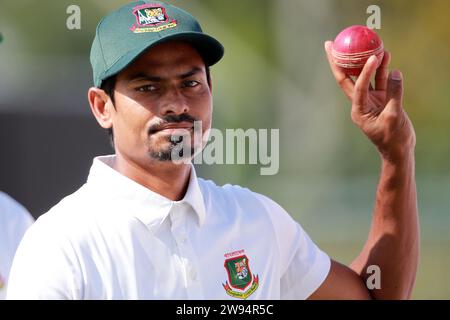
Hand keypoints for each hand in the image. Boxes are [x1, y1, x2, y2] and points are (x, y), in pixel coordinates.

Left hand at [324, 41, 415, 162]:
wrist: (398, 150)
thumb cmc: (393, 139)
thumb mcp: (394, 117)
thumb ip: (394, 95)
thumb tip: (394, 73)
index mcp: (358, 110)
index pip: (357, 87)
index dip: (364, 72)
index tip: (372, 58)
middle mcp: (360, 103)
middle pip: (346, 78)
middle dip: (337, 61)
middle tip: (330, 43)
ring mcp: (370, 100)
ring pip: (365, 77)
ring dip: (367, 61)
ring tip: (372, 44)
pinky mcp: (380, 100)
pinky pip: (379, 81)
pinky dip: (381, 69)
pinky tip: (385, 56)